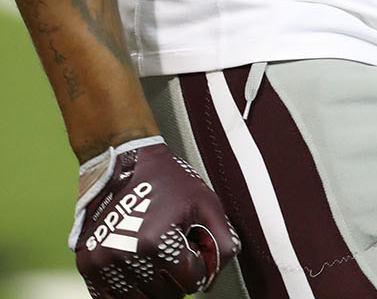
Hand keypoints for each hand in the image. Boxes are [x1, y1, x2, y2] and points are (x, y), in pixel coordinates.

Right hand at [70, 136, 239, 296]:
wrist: (123, 159)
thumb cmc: (167, 179)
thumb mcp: (206, 201)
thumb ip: (222, 241)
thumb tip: (212, 280)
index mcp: (158, 241)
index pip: (190, 282)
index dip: (197, 264)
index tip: (191, 243)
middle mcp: (127, 255)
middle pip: (165, 294)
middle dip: (176, 275)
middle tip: (173, 245)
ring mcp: (104, 262)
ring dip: (152, 285)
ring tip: (155, 253)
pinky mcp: (87, 264)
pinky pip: (110, 298)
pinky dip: (127, 289)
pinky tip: (136, 266)